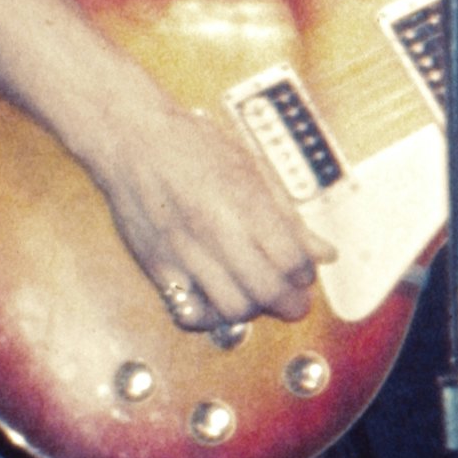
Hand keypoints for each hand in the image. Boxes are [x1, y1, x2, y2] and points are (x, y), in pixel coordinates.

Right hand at [80, 87, 323, 332]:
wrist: (133, 139)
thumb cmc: (193, 147)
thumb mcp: (253, 171)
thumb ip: (289, 218)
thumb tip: (324, 253)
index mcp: (245, 205)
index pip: (292, 262)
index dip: (305, 274)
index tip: (304, 272)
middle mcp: (216, 233)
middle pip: (267, 292)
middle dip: (290, 303)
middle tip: (293, 300)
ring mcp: (185, 253)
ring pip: (232, 309)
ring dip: (253, 310)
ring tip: (256, 297)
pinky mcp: (157, 267)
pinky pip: (189, 313)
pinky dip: (210, 317)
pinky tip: (217, 301)